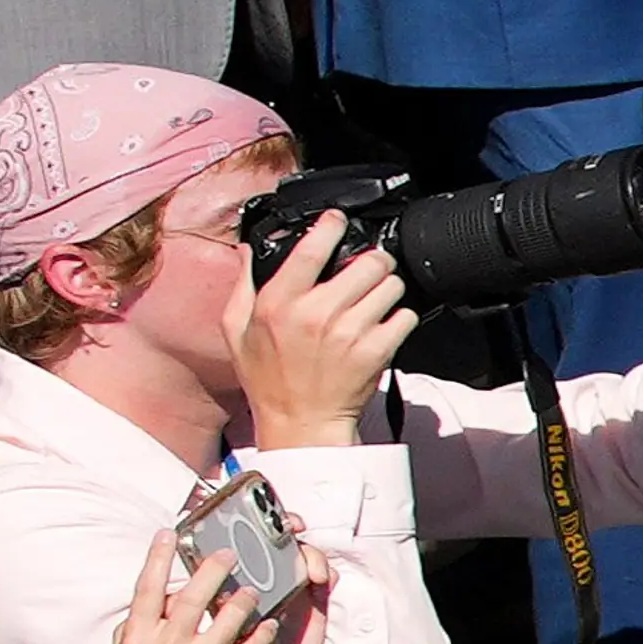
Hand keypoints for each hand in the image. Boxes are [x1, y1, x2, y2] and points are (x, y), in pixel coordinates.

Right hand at [105, 525, 297, 643]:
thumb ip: (142, 616)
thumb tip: (168, 583)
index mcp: (139, 638)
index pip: (147, 589)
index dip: (157, 558)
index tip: (168, 533)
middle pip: (194, 596)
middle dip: (214, 568)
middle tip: (229, 552)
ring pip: (231, 615)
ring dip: (245, 597)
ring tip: (251, 590)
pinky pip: (255, 642)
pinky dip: (265, 629)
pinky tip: (270, 622)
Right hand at [229, 205, 411, 446]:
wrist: (300, 423)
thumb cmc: (268, 379)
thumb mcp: (237, 331)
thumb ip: (242, 285)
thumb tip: (247, 250)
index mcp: (279, 303)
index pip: (313, 248)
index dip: (331, 226)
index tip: (336, 220)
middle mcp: (316, 313)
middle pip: (368, 261)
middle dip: (372, 261)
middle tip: (368, 269)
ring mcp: (349, 332)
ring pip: (391, 286)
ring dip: (387, 289)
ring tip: (374, 300)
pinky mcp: (376, 350)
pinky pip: (405, 317)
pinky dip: (400, 318)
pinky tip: (383, 326)